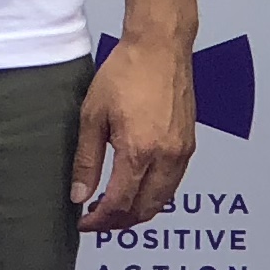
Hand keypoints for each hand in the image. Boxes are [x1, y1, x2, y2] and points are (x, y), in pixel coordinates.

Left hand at [73, 33, 198, 233]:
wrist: (160, 46)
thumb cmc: (126, 72)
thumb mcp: (93, 115)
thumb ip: (87, 160)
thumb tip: (80, 195)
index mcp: (139, 151)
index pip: (120, 204)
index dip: (100, 221)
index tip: (84, 223)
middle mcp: (166, 157)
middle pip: (144, 210)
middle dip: (119, 222)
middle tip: (97, 220)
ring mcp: (182, 152)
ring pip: (162, 200)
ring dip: (138, 211)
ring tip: (114, 207)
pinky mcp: (189, 145)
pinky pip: (173, 183)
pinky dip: (154, 195)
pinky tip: (136, 187)